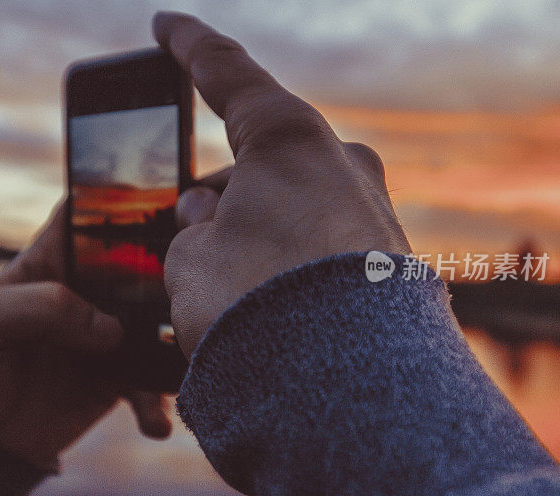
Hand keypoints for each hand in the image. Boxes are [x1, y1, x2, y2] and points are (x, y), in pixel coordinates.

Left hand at [0, 205, 171, 469]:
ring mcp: (105, 334)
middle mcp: (85, 292)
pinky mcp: (116, 377)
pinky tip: (154, 424)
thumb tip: (110, 327)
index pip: (87, 214)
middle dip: (169, 266)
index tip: (160, 194)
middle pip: (139, 262)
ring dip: (175, 335)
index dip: (119, 196)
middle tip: (194, 280)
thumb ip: (37, 307)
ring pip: (157, 320)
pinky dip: (156, 401)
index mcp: (49, 262)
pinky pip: (149, 383)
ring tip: (186, 359)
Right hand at [155, 12, 411, 355]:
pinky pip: (320, 250)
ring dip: (250, 234)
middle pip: (261, 160)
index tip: (166, 24)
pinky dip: (286, 267)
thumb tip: (211, 218)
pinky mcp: (393, 264)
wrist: (346, 394)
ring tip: (223, 291)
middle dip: (218, 191)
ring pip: (290, 208)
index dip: (189, 49)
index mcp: (291, 140)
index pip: (229, 75)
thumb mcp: (191, 260)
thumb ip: (194, 227)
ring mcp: (375, 214)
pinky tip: (269, 309)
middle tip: (184, 233)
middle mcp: (344, 165)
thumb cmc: (256, 311)